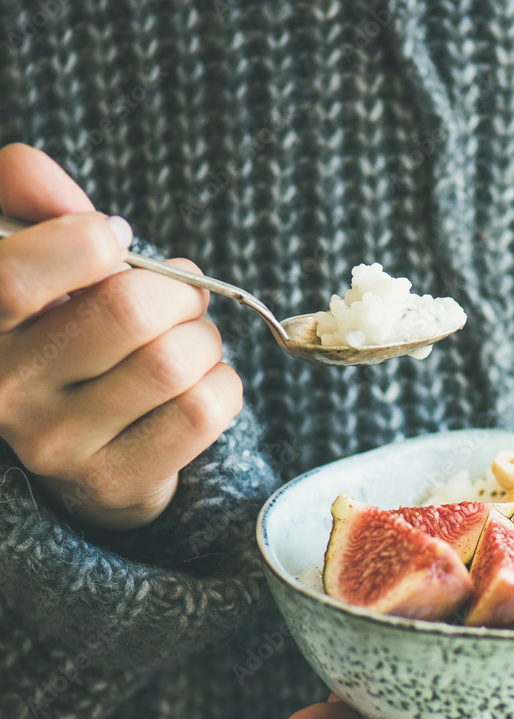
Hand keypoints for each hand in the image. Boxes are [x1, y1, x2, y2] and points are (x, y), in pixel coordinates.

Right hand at [0, 143, 242, 529]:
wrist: (85, 450)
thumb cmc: (66, 336)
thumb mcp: (37, 264)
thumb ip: (31, 206)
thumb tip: (39, 173)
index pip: (17, 276)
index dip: (89, 243)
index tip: (117, 242)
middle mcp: (5, 390)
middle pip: (127, 311)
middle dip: (177, 292)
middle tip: (181, 299)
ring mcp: (57, 446)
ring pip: (174, 363)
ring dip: (205, 340)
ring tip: (192, 343)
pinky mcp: (115, 482)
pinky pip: (203, 411)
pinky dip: (224, 384)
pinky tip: (202, 384)